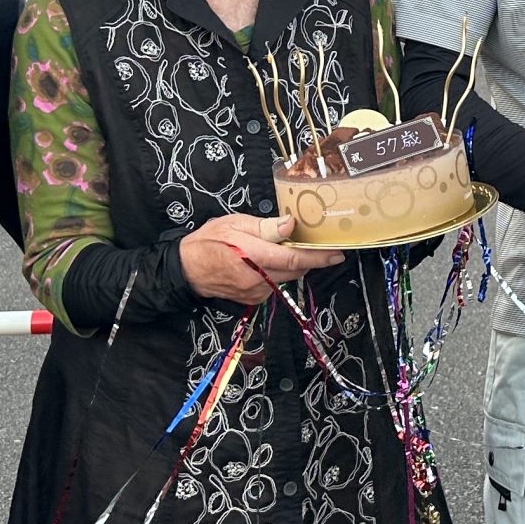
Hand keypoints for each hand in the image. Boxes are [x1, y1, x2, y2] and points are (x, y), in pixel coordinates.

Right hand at [182, 213, 344, 303]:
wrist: (187, 270)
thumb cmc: (209, 242)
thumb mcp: (234, 224)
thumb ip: (265, 227)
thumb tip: (290, 226)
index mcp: (253, 257)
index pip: (293, 260)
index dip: (318, 257)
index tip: (337, 253)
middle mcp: (257, 280)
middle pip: (295, 270)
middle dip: (307, 257)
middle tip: (314, 242)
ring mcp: (256, 292)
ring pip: (286, 277)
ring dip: (291, 264)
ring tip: (279, 247)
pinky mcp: (254, 299)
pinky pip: (275, 284)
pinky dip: (278, 271)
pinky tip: (266, 260)